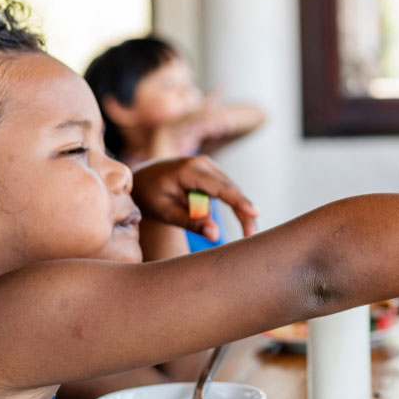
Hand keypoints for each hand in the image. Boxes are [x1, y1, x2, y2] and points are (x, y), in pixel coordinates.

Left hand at [131, 155, 259, 240]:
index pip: (220, 187)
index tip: (255, 213)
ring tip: (248, 232)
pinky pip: (227, 190)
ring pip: (232, 191)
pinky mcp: (212, 172)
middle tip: (252, 235)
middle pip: (231, 190)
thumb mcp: (164, 212)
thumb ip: (190, 222)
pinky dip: (235, 205)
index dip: (239, 201)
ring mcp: (209, 166)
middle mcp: (203, 163)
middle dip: (244, 212)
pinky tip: (243, 220)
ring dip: (241, 210)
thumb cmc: (150, 195)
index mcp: (189, 170)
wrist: (143, 178)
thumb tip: (214, 236)